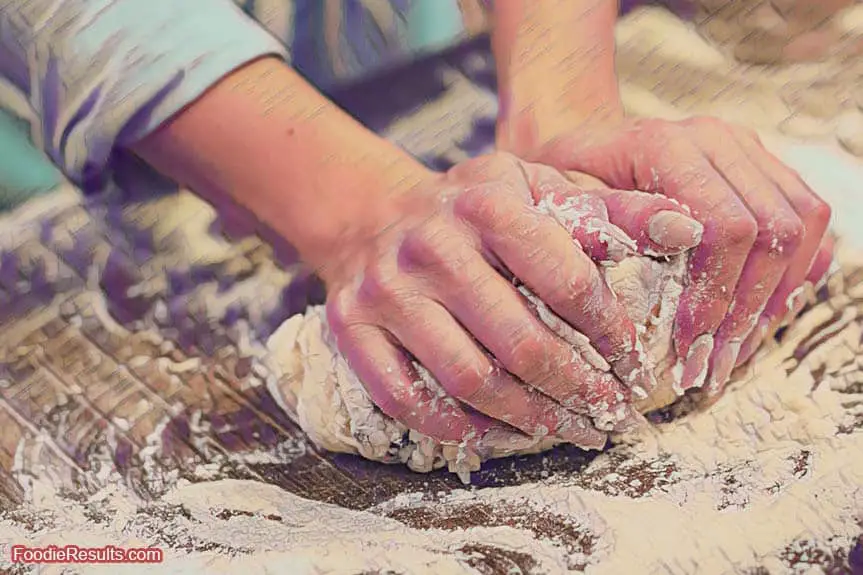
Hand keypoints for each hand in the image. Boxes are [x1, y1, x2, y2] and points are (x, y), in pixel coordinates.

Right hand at [320, 153, 698, 449]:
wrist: (375, 215)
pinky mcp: (353, 328)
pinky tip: (496, 432)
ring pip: (468, 379)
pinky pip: (407, 399)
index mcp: (487, 202)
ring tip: (567, 430)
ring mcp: (387, 290)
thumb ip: (611, 210)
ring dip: (528, 419)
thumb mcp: (538, 188)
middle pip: (520, 343)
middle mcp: (431, 245)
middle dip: (578, 391)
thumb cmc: (474, 210)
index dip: (611, 333)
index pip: (566, 280)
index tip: (635, 365)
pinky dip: (457, 427)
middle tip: (611, 416)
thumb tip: (690, 226)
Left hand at [527, 117, 832, 394]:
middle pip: (775, 230)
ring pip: (805, 222)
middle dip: (749, 310)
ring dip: (779, 295)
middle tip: (715, 365)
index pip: (727, 227)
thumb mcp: (564, 199)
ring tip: (739, 349)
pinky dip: (797, 267)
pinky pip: (809, 214)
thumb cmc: (565, 176)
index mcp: (667, 146)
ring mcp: (746, 148)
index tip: (691, 348)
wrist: (582, 135)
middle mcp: (718, 140)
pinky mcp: (760, 163)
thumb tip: (671, 254)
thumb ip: (612, 224)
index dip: (716, 296)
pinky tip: (764, 312)